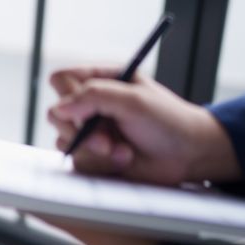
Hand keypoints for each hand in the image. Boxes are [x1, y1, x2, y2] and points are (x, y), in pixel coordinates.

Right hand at [47, 68, 240, 185]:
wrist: (188, 155)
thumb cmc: (168, 121)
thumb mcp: (134, 101)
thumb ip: (94, 97)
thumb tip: (59, 108)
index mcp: (101, 80)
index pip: (61, 80)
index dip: (67, 97)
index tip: (87, 113)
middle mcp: (91, 104)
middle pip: (56, 114)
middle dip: (81, 132)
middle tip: (106, 142)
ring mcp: (90, 130)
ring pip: (64, 141)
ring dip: (95, 151)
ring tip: (124, 152)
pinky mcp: (93, 154)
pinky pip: (77, 161)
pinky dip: (100, 164)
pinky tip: (124, 160)